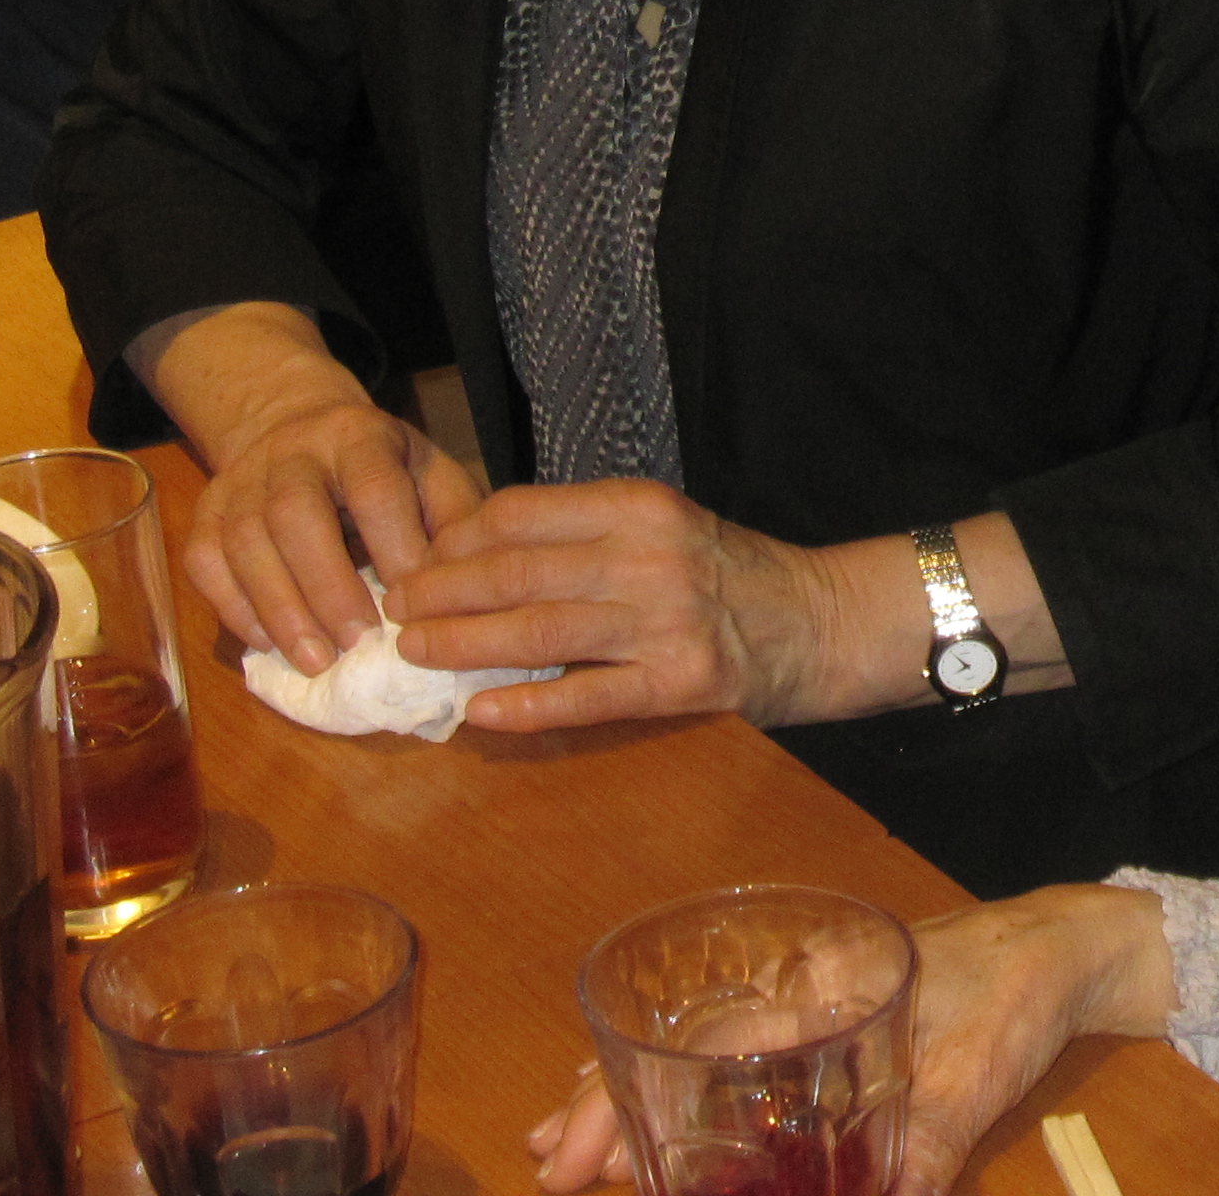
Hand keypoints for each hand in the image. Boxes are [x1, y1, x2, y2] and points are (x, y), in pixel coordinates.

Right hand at [147, 302, 485, 670]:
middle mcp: (292, 451)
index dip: (393, 545)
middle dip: (327, 584)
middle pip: (295, 513)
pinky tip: (268, 644)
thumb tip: (465, 586)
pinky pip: (207, 563)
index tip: (413, 606)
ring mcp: (240, 480)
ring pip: (244, 541)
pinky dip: (235, 607)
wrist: (294, 426)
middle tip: (357, 643)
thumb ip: (453, 521)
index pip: (374, 486)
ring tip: (316, 661)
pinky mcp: (205, 514)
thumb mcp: (429, 474)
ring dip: (280, 608)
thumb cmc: (381, 467)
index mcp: (359, 434)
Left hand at [382, 478, 848, 731]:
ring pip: (538, 632)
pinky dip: (526, 705)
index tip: (421, 560)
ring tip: (415, 653)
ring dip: (463, 645)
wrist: (823, 620)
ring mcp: (665, 621)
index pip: (520, 513)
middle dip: (441, 592)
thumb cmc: (730, 574)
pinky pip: (586, 697)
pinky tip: (479, 713)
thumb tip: (480, 557)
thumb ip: (586, 534)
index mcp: (637, 506)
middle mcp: (648, 555)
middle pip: (516, 571)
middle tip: (394, 609)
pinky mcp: (681, 684)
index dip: (457, 538)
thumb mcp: (662, 526)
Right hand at [527, 886, 1175, 1193]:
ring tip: (563, 1146)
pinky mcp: (830, 1024)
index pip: (704, 1049)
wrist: (1065, 947)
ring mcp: (809, 1003)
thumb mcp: (977, 1072)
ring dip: (633, 1094)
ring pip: (697, 1048)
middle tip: (546, 1165)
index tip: (583, 1159)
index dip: (634, 1100)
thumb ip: (928, 1145)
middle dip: (606, 1099)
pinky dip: (688, 1089)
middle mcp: (797, 987)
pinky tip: (659, 1124)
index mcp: (817, 987)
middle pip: (680, 1043)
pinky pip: (736, 1057)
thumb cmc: (1017, 992)